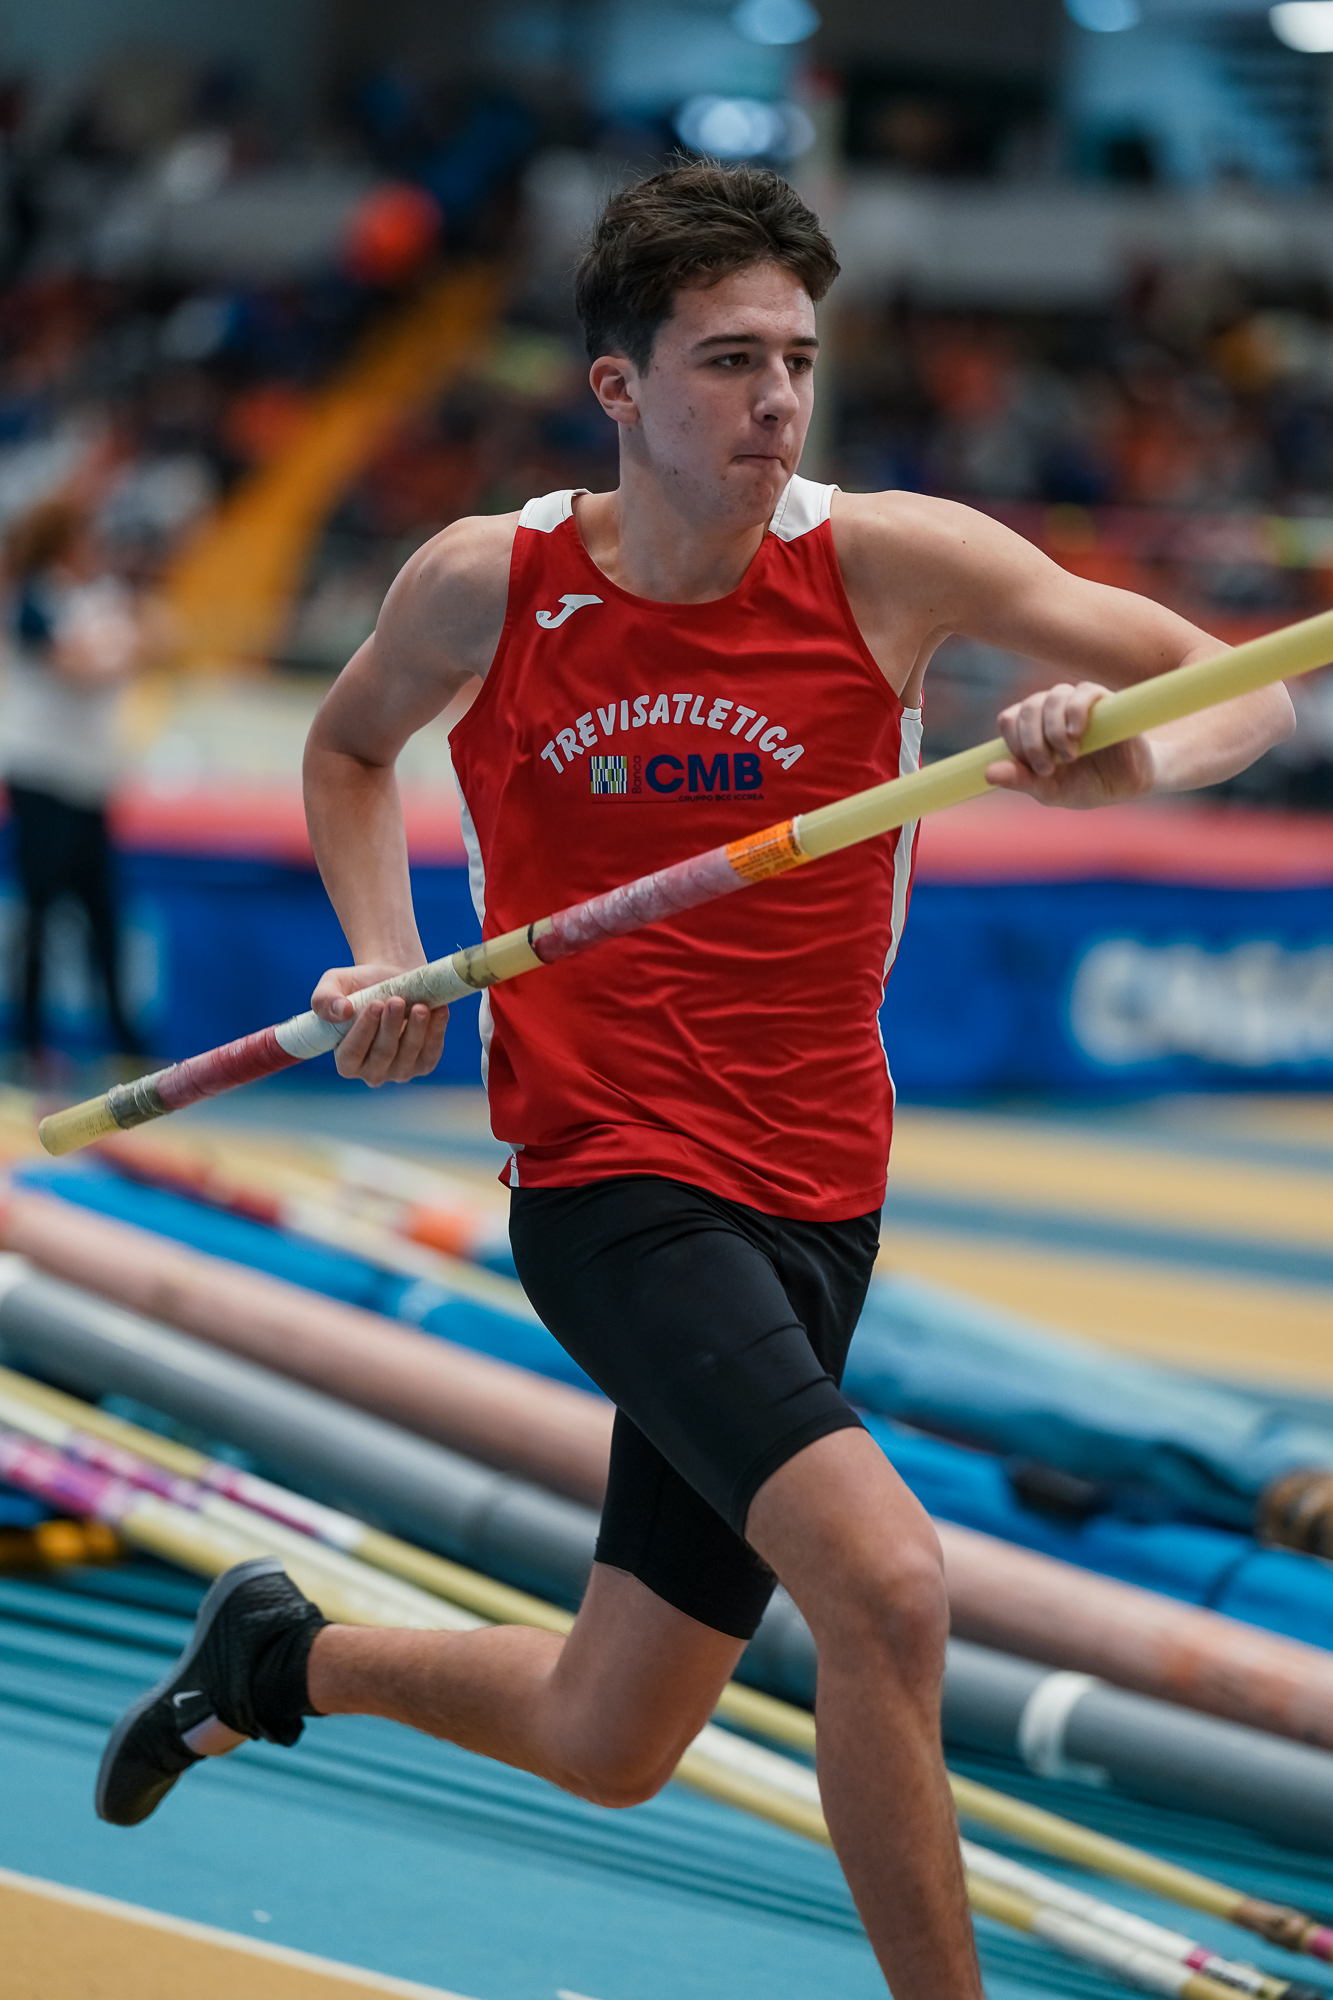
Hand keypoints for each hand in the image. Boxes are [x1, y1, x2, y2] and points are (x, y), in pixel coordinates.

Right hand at [311, 962, 448, 1085]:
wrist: (393, 981)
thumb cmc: (359, 986)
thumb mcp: (333, 985)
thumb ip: (324, 1000)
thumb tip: (341, 1011)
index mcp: (346, 1061)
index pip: (352, 1053)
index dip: (363, 1031)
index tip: (374, 1005)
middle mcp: (372, 1072)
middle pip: (383, 1054)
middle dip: (391, 1027)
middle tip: (396, 1001)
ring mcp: (400, 1071)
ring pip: (409, 1054)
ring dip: (416, 1030)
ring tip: (420, 1007)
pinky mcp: (424, 1063)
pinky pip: (431, 1052)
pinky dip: (437, 1032)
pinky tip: (439, 1011)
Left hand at [987, 680, 1153, 808]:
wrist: (1130, 784)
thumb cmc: (1087, 785)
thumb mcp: (1051, 791)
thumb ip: (1021, 781)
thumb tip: (988, 773)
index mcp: (1033, 729)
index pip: (1010, 720)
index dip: (1016, 743)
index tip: (1035, 769)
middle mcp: (1051, 711)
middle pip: (1028, 707)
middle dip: (1032, 741)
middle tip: (1047, 768)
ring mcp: (1076, 704)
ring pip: (1052, 697)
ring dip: (1053, 729)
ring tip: (1069, 756)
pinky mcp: (1104, 701)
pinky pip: (1084, 692)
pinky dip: (1076, 711)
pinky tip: (1076, 733)